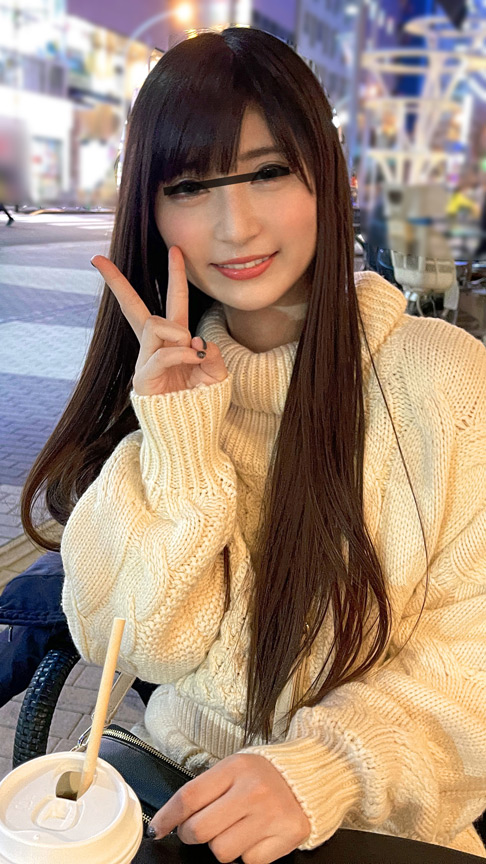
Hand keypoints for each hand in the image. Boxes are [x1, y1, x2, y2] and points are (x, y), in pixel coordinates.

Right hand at [91, 246, 228, 395]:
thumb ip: (212, 355)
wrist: (190, 436)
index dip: (174, 276)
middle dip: (117, 283)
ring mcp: (146, 362)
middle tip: (98, 259)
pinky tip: (191, 359)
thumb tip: (198, 339)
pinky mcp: (143, 378)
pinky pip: (161, 353)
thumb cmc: (203, 405)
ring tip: (192, 350)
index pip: (171, 304)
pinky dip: (180, 352)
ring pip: (154, 325)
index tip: (175, 249)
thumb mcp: (216, 375)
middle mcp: (156, 348)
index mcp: (175, 342)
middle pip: (134, 308)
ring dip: (177, 332)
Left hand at [148, 753, 310, 863]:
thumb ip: (205, 790)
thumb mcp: (232, 769)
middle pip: (200, 830)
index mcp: (235, 768)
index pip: (189, 797)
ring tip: (235, 828)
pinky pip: (249, 861)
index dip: (167, 817)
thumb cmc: (262, 775)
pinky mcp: (287, 836)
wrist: (307, 777)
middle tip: (198, 829)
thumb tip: (170, 820)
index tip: (157, 829)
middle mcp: (253, 791)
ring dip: (221, 845)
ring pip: (222, 852)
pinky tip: (256, 835)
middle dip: (192, 835)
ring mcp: (271, 815)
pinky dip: (247, 853)